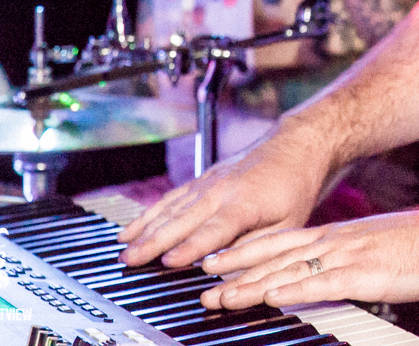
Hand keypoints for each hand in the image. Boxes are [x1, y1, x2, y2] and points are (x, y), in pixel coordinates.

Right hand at [119, 122, 334, 267]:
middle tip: (130, 261)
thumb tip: (228, 271)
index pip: (214, 230)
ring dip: (145, 230)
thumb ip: (256, 247)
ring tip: (124, 250)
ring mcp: (208, 183)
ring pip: (170, 209)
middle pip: (183, 220)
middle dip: (154, 242)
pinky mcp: (201, 180)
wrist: (294, 148)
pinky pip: (170, 199)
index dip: (191, 247)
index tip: (169, 261)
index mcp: (245, 204)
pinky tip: (130, 230)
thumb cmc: (293, 189)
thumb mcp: (287, 224)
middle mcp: (222, 191)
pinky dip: (148, 214)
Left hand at [201, 205, 418, 309]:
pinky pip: (322, 283)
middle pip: (276, 255)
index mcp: (339, 234)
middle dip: (237, 270)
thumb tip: (330, 271)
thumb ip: (349, 257)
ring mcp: (349, 255)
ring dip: (252, 284)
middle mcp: (337, 240)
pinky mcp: (365, 273)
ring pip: (289, 270)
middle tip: (203, 282)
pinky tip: (271, 297)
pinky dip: (293, 289)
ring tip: (221, 296)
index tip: (217, 262)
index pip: (282, 242)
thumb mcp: (377, 245)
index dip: (247, 253)